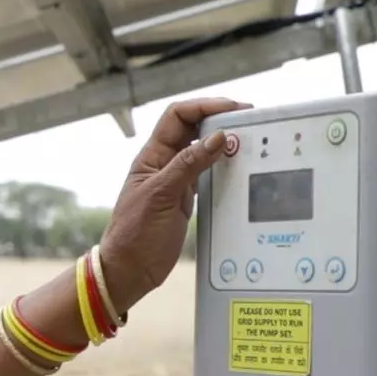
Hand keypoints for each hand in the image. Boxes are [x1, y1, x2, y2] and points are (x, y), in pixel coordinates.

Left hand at [98, 97, 251, 312]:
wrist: (129, 269)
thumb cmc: (135, 234)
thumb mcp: (161, 195)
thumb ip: (188, 165)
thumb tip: (217, 138)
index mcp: (151, 156)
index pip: (177, 116)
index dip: (204, 106)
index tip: (232, 109)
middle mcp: (164, 163)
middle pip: (193, 129)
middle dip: (218, 120)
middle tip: (247, 121)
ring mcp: (175, 180)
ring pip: (202, 150)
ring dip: (223, 143)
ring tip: (247, 141)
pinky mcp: (185, 197)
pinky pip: (207, 173)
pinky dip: (222, 167)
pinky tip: (238, 167)